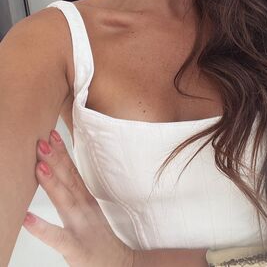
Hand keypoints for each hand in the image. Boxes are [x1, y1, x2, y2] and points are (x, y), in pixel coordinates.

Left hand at [22, 129, 135, 266]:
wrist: (119, 265)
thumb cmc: (99, 240)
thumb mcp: (88, 212)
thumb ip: (75, 193)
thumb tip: (62, 175)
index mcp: (85, 200)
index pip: (73, 172)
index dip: (62, 153)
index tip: (52, 134)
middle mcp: (84, 209)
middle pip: (68, 180)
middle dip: (55, 159)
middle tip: (41, 140)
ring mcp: (81, 227)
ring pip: (65, 202)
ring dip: (51, 183)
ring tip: (38, 166)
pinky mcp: (76, 248)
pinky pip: (58, 238)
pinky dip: (42, 228)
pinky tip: (27, 219)